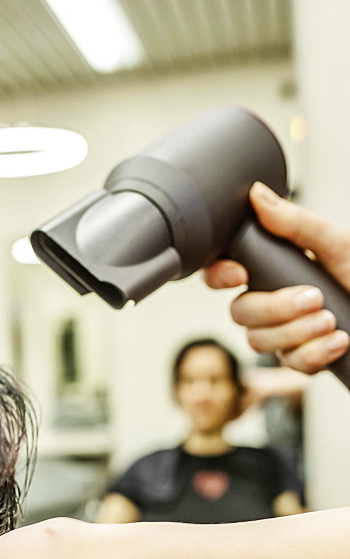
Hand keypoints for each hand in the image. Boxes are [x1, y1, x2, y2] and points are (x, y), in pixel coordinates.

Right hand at [203, 182, 349, 372]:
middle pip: (239, 313)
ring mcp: (282, 334)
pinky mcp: (299, 359)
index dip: (220, 275)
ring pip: (259, 341)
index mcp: (272, 270)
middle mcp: (270, 303)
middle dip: (275, 308)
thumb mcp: (336, 244)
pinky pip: (289, 363)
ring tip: (330, 319)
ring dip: (297, 332)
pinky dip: (316, 353)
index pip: (223, 274)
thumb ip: (296, 223)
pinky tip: (339, 339)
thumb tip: (258, 195)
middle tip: (313, 297)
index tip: (240, 274)